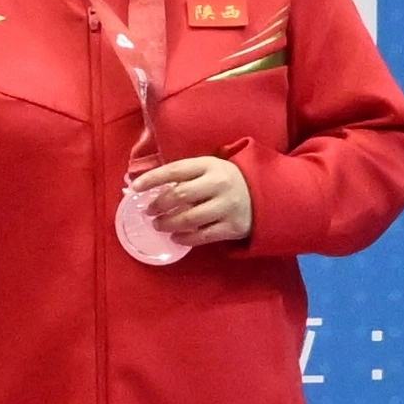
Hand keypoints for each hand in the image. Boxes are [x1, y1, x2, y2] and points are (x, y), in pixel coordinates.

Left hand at [134, 154, 255, 249]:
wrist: (268, 195)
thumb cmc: (228, 181)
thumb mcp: (211, 169)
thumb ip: (186, 174)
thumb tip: (148, 185)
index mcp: (210, 165)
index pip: (175, 170)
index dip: (152, 179)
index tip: (135, 188)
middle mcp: (219, 184)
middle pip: (180, 196)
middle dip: (158, 205)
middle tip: (148, 212)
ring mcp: (227, 206)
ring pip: (189, 219)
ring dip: (168, 224)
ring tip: (159, 225)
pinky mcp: (233, 226)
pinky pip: (203, 236)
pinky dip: (185, 238)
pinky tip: (176, 237)